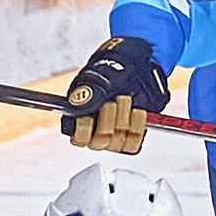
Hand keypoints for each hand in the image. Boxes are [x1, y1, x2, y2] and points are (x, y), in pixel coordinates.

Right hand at [62, 35, 167, 152]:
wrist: (132, 73)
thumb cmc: (109, 76)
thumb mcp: (96, 80)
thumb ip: (87, 93)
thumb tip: (78, 104)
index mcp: (77, 124)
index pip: (79, 138)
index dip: (86, 127)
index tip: (93, 110)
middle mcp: (93, 136)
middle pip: (100, 140)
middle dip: (109, 118)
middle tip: (115, 99)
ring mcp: (112, 141)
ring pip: (118, 141)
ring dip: (125, 117)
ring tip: (126, 99)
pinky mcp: (131, 140)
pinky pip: (134, 142)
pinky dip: (138, 124)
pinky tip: (137, 111)